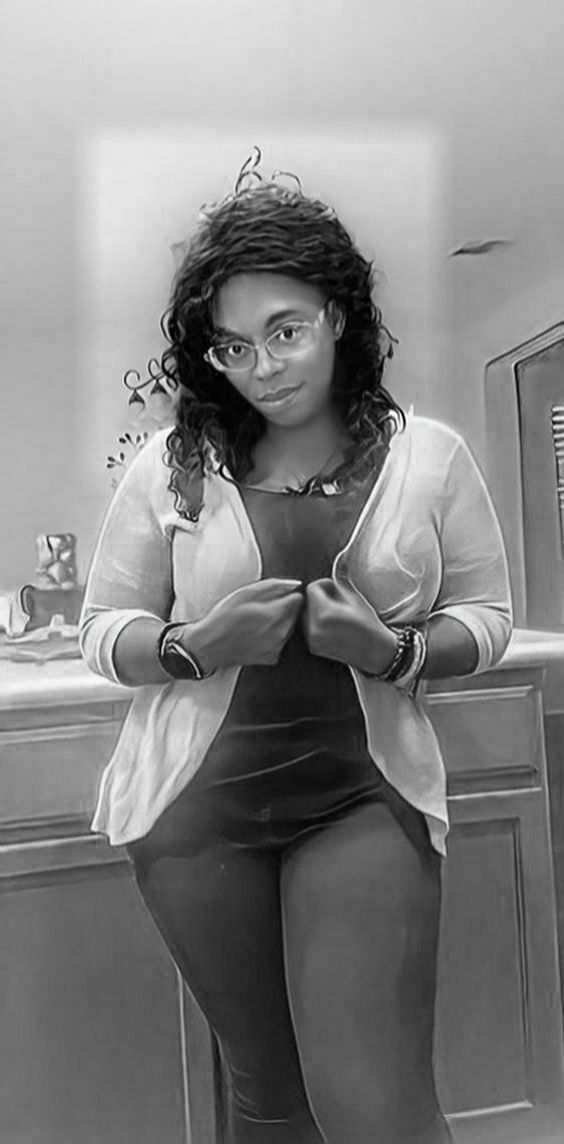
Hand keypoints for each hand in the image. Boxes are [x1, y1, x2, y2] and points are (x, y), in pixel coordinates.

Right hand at [180, 578, 303, 670]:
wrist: (209, 645)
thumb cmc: (223, 618)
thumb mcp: (244, 593)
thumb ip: (273, 586)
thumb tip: (295, 584)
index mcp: (274, 614)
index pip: (297, 599)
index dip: (288, 595)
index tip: (276, 596)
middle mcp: (280, 633)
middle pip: (294, 614)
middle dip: (284, 609)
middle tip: (262, 608)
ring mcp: (277, 647)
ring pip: (289, 628)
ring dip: (279, 623)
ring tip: (257, 621)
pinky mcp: (272, 658)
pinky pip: (281, 642)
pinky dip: (273, 637)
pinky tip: (258, 634)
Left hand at [302, 577, 397, 674]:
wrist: (373, 652)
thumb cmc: (368, 626)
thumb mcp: (355, 599)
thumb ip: (338, 583)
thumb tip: (331, 576)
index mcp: (325, 613)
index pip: (312, 589)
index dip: (324, 584)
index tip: (333, 586)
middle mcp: (315, 627)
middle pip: (308, 601)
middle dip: (320, 596)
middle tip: (336, 599)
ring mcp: (313, 638)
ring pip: (306, 613)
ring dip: (317, 608)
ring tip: (336, 613)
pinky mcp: (313, 646)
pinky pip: (309, 626)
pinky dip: (317, 621)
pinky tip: (333, 624)